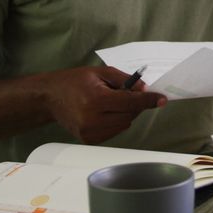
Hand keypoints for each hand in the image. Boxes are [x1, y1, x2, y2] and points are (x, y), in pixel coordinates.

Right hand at [42, 66, 166, 143]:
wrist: (50, 97)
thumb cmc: (75, 81)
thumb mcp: (101, 73)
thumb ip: (126, 80)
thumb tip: (146, 90)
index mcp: (96, 99)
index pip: (131, 102)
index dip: (148, 100)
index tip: (162, 99)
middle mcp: (92, 119)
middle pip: (130, 115)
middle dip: (134, 104)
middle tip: (126, 94)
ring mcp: (90, 132)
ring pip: (124, 124)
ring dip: (125, 113)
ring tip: (109, 102)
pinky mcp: (89, 140)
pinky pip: (115, 131)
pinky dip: (116, 122)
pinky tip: (104, 112)